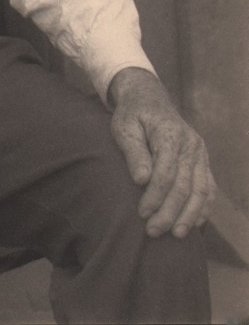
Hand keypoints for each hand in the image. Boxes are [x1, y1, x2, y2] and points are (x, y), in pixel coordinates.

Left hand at [108, 67, 214, 238]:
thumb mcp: (124, 127)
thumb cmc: (132, 115)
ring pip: (201, 190)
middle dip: (169, 212)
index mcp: (170, 133)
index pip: (166, 172)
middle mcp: (191, 144)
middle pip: (184, 185)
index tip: (142, 213)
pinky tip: (194, 225)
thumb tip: (142, 180)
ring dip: (189, 216)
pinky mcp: (203, 160)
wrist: (148, 98)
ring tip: (176, 235)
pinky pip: (209, 188)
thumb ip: (134, 152)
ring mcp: (200, 153)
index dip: (155, 196)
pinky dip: (203, 208)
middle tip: (153, 231)